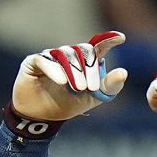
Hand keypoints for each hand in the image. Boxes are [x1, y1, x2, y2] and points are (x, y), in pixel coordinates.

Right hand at [12, 31, 127, 120]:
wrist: (42, 118)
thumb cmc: (68, 104)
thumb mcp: (93, 98)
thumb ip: (109, 86)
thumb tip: (123, 72)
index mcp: (84, 61)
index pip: (98, 45)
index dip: (109, 39)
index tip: (122, 38)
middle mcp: (68, 55)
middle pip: (83, 50)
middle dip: (90, 67)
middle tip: (91, 88)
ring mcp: (50, 56)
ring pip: (65, 53)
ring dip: (74, 71)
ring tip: (79, 88)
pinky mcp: (33, 62)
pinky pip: (45, 59)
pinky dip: (54, 69)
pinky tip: (61, 81)